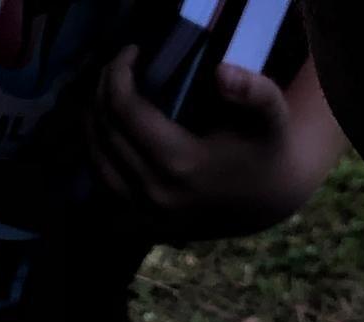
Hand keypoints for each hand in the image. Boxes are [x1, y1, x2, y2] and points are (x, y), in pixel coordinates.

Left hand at [89, 46, 335, 238]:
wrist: (266, 202)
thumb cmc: (265, 149)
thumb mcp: (271, 114)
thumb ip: (253, 90)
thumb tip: (220, 72)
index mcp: (181, 163)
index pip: (126, 111)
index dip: (118, 75)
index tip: (129, 52)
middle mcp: (154, 193)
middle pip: (107, 135)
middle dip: (102, 94)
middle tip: (114, 70)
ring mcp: (144, 215)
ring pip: (97, 165)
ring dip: (92, 126)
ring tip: (102, 97)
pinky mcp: (141, 226)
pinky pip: (105, 190)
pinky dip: (99, 158)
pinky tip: (105, 136)